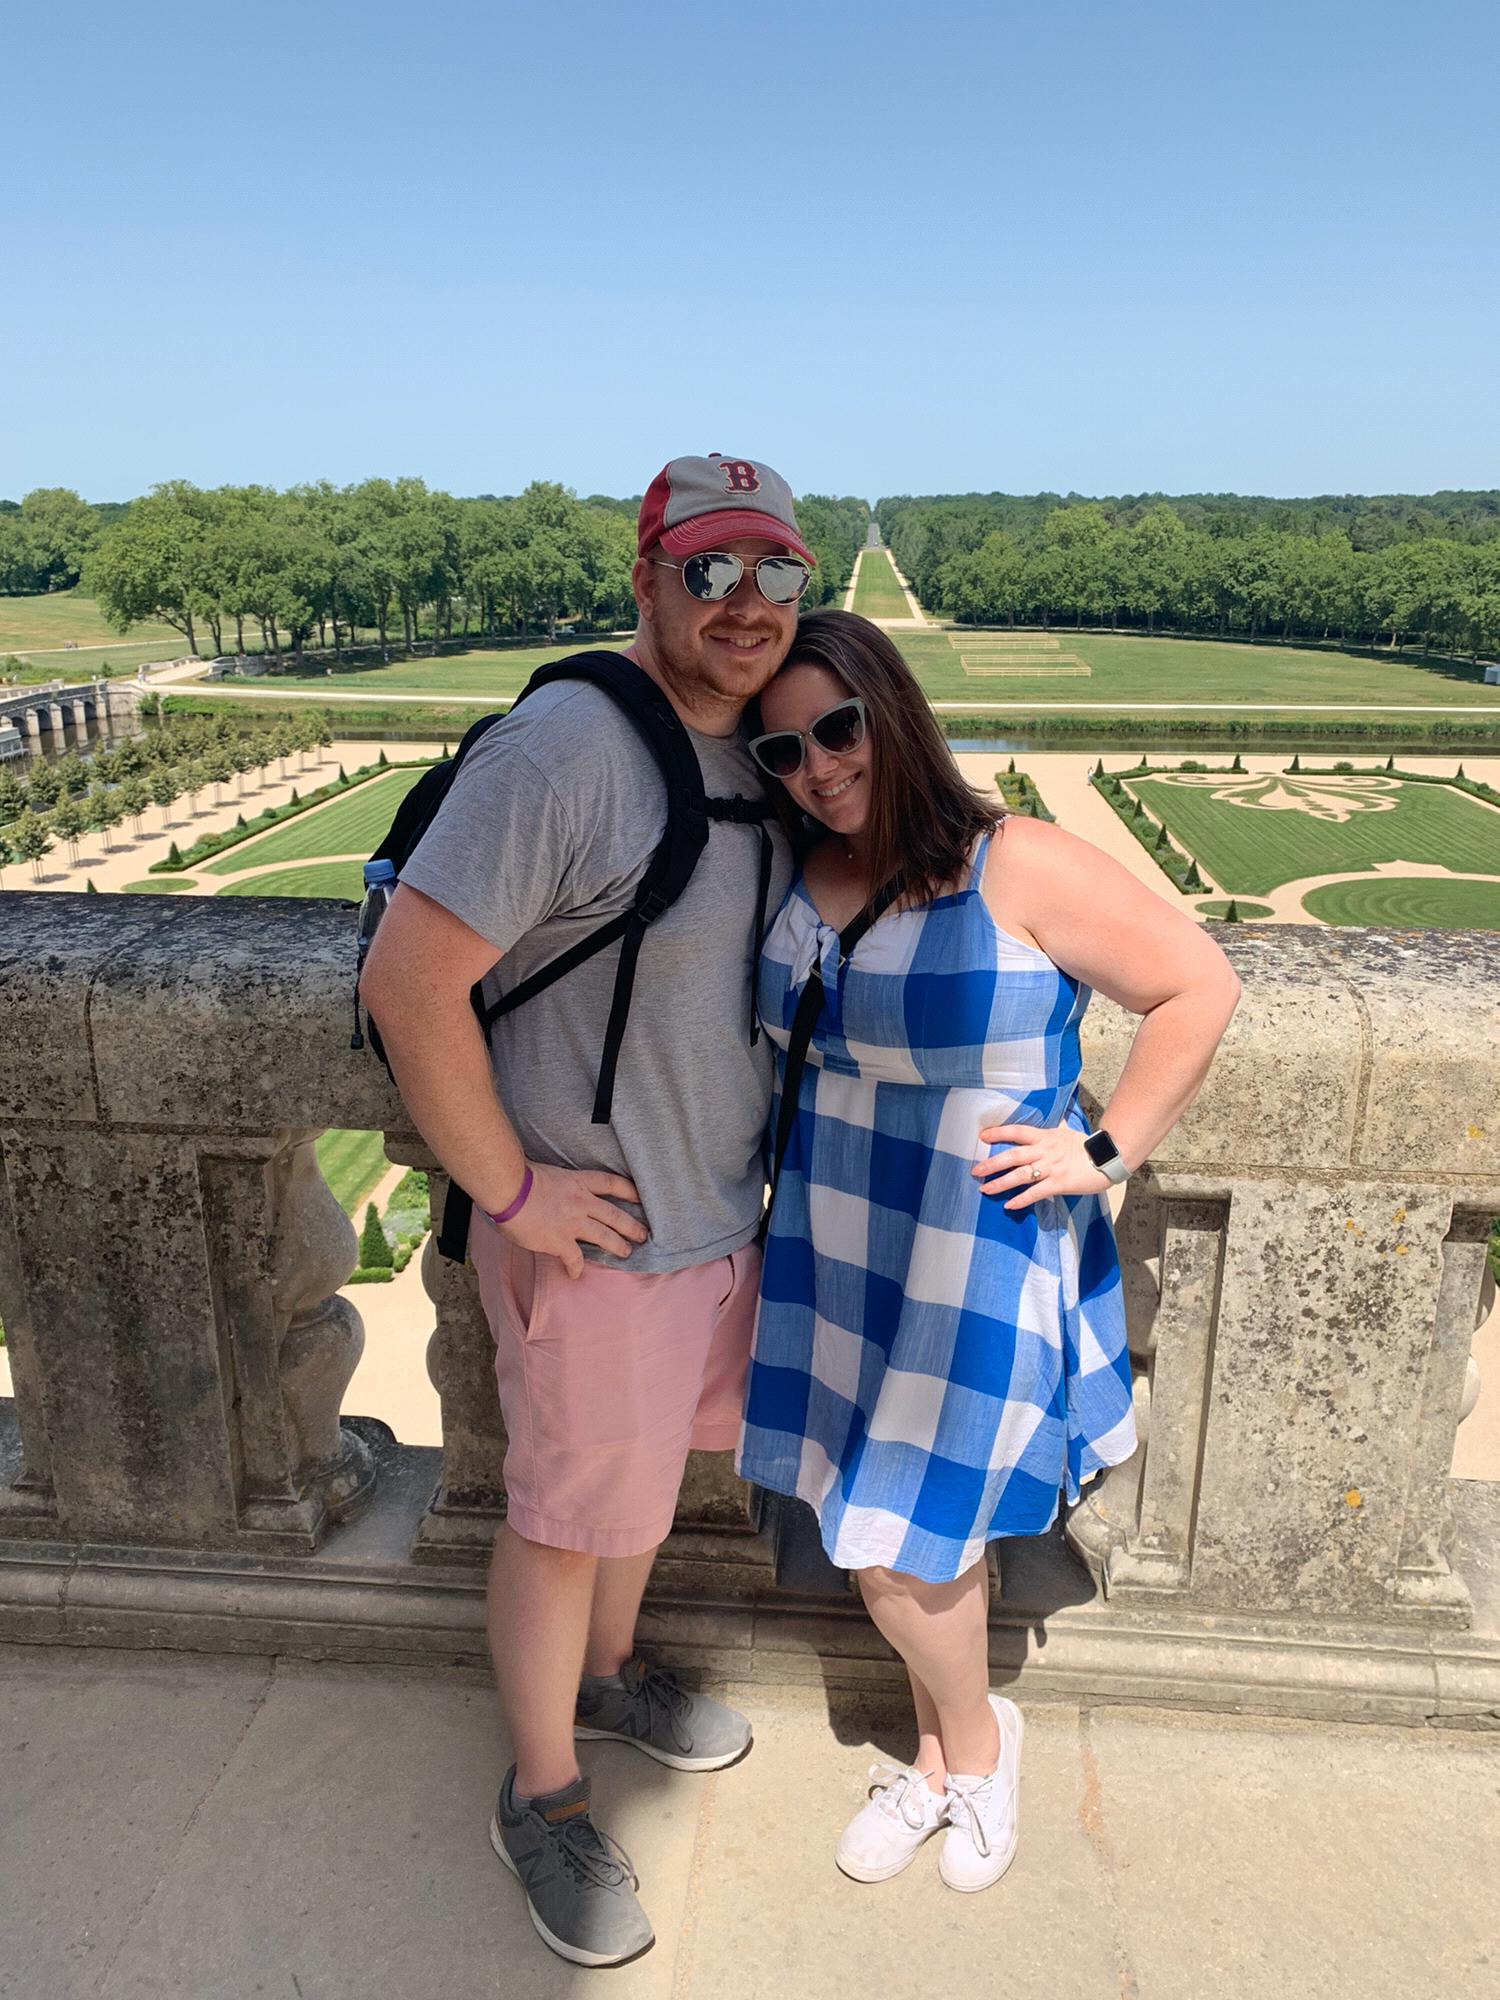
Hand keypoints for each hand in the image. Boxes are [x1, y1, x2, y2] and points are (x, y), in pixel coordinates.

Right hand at [494, 1164, 648, 1277]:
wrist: (509, 1189)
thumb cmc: (521, 1177)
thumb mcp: (549, 1173)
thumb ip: (559, 1185)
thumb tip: (553, 1193)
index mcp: (578, 1182)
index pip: (612, 1184)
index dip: (629, 1191)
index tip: (640, 1197)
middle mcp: (582, 1202)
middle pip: (615, 1215)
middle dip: (632, 1226)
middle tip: (643, 1234)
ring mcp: (573, 1222)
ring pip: (605, 1237)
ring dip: (618, 1246)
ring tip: (627, 1252)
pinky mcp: (560, 1241)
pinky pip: (575, 1259)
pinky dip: (576, 1268)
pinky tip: (576, 1274)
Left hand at [971, 1123, 1110, 1210]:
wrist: (1107, 1158)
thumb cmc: (1086, 1146)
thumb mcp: (1063, 1134)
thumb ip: (1046, 1136)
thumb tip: (1032, 1135)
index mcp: (1045, 1137)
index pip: (1017, 1132)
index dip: (999, 1133)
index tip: (982, 1136)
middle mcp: (1045, 1151)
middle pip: (1013, 1155)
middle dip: (992, 1163)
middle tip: (975, 1170)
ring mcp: (1051, 1168)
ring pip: (1021, 1175)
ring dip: (1001, 1183)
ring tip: (985, 1189)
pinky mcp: (1059, 1184)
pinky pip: (1036, 1193)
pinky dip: (1022, 1199)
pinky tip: (1009, 1205)